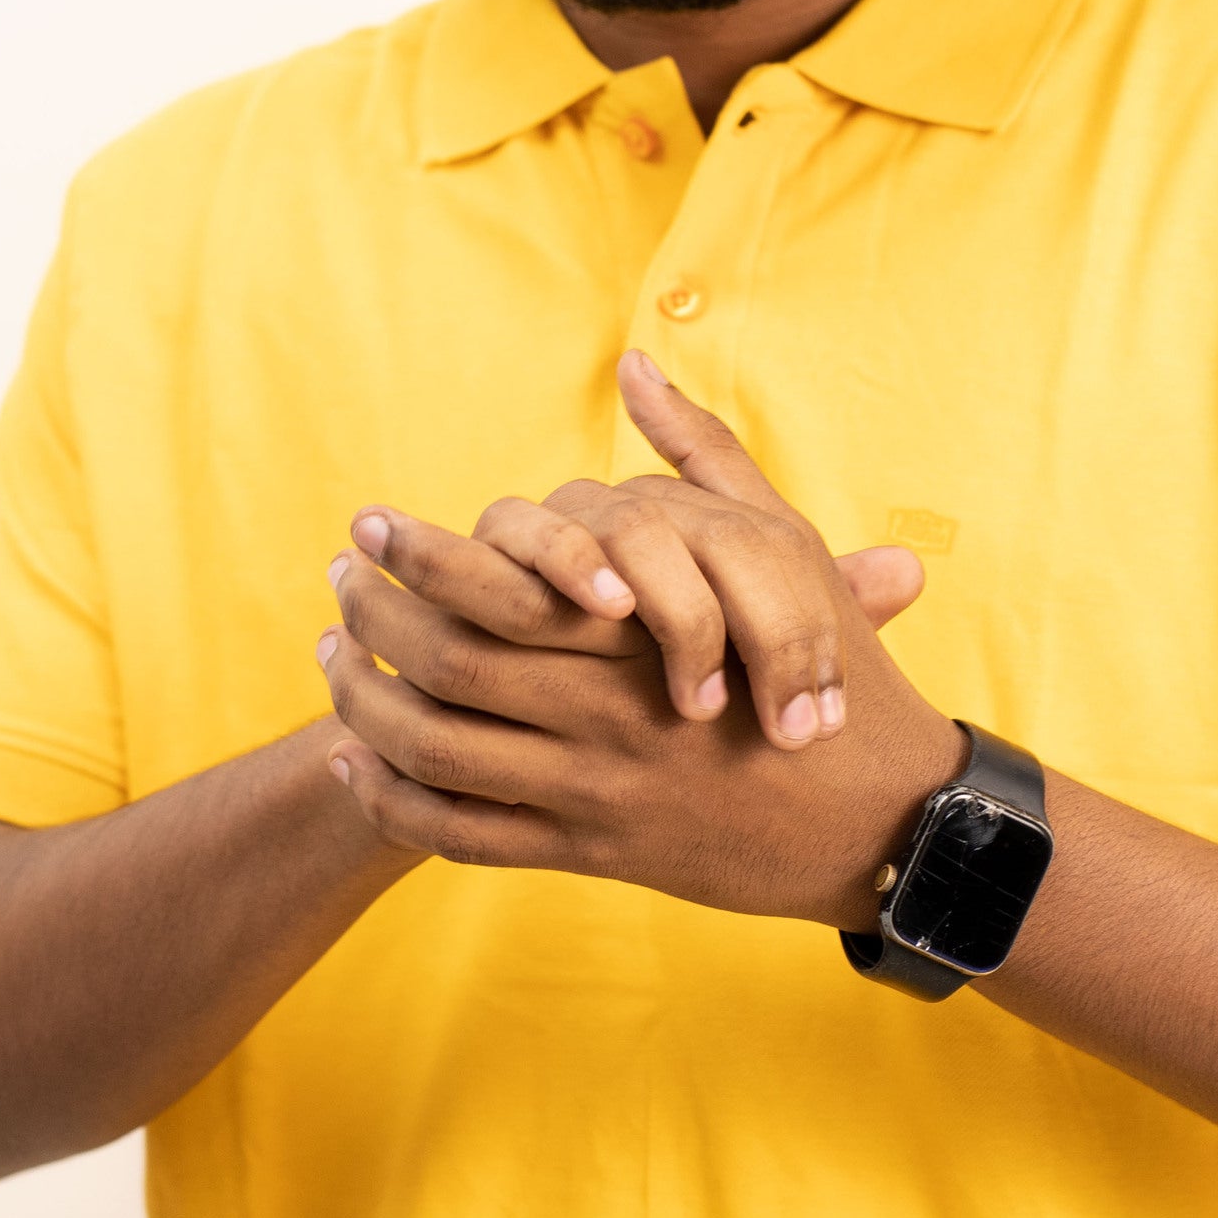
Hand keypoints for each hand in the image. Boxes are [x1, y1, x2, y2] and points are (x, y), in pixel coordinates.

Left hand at [314, 358, 964, 923]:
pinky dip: (392, 799)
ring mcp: (593, 790)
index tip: (367, 526)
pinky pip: (461, 833)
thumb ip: (702, 454)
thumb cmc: (839, 669)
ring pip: (434, 749)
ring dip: (361, 703)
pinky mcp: (591, 853)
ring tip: (332, 660)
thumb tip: (637, 364)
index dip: (413, 554)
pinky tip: (354, 760)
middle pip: (442, 662)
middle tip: (335, 583)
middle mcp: (604, 711)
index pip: (491, 585)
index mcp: (639, 629)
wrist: (884, 814)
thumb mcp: (784, 546)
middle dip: (368, 617)